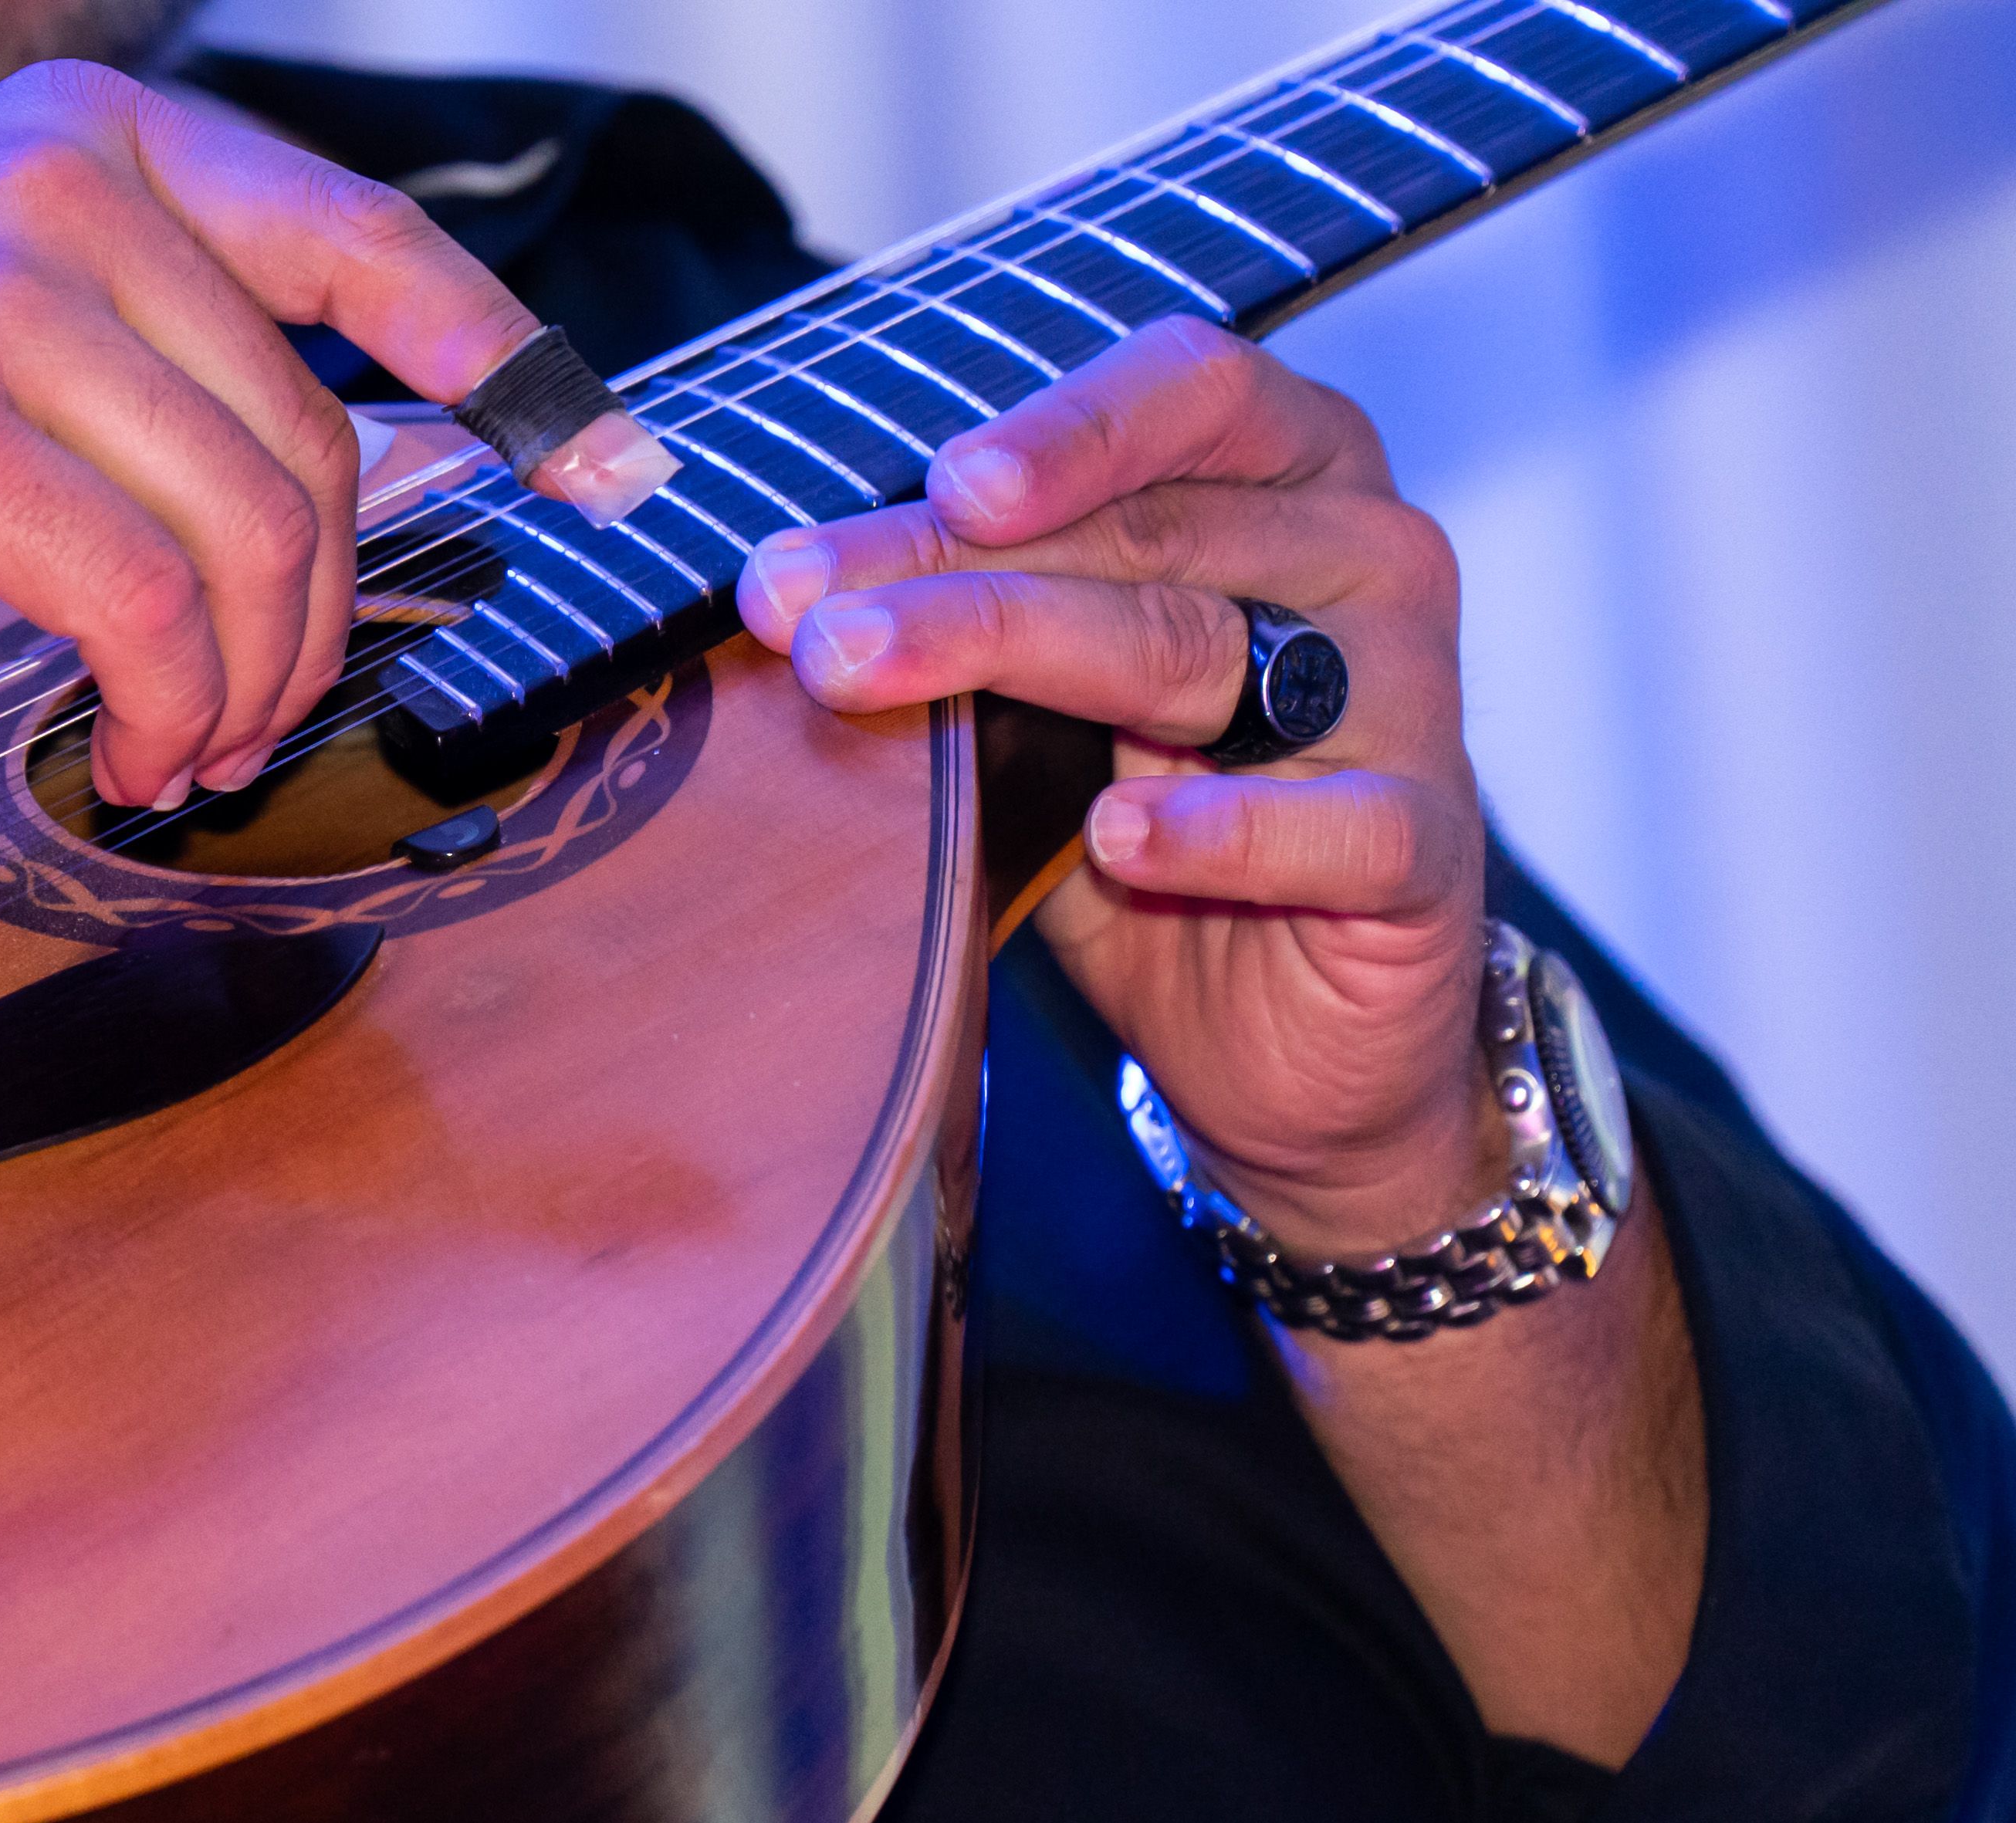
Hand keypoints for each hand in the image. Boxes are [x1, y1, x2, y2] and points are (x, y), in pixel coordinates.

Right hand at [0, 61, 555, 805]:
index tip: (614, 469)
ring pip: (255, 529)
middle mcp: (61, 181)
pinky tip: (129, 752)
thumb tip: (358, 479)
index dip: (517, 363)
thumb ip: (162, 365)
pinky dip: (169, 707)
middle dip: (320, 617)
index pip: (366, 242)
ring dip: (251, 681)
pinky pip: (152, 604)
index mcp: (92, 137)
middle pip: (316, 437)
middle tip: (253, 719)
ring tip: (186, 748)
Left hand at [738, 318, 1492, 1258]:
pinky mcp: (1421, 848)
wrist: (1287, 1038)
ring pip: (1193, 651)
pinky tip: (1118, 836)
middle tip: (807, 619)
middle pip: (1146, 534)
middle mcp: (1363, 559)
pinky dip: (1218, 831)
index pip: (1193, 393)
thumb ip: (976, 633)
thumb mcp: (1053, 709)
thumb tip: (791, 596)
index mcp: (1288, 478)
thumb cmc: (1161, 826)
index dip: (1065, 427)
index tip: (941, 484)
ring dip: (1009, 651)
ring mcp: (1408, 701)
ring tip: (865, 674)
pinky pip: (1328, 826)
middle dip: (952, 572)